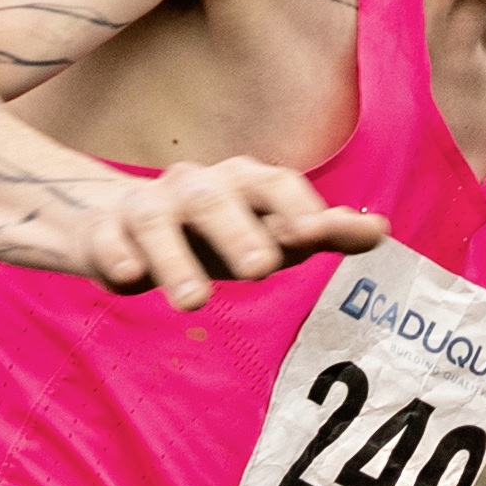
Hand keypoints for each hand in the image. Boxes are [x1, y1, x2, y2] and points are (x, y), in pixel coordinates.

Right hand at [57, 156, 385, 309]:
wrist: (112, 223)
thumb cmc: (207, 234)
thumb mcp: (262, 233)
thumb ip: (315, 233)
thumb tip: (383, 230)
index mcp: (239, 184)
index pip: (273, 184)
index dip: (296, 206)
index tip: (317, 232)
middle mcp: (193, 188)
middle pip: (214, 198)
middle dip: (238, 231)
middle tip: (260, 269)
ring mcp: (145, 208)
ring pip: (158, 222)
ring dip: (175, 259)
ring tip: (193, 302)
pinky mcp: (102, 233)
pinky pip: (107, 242)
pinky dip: (119, 258)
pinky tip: (129, 278)